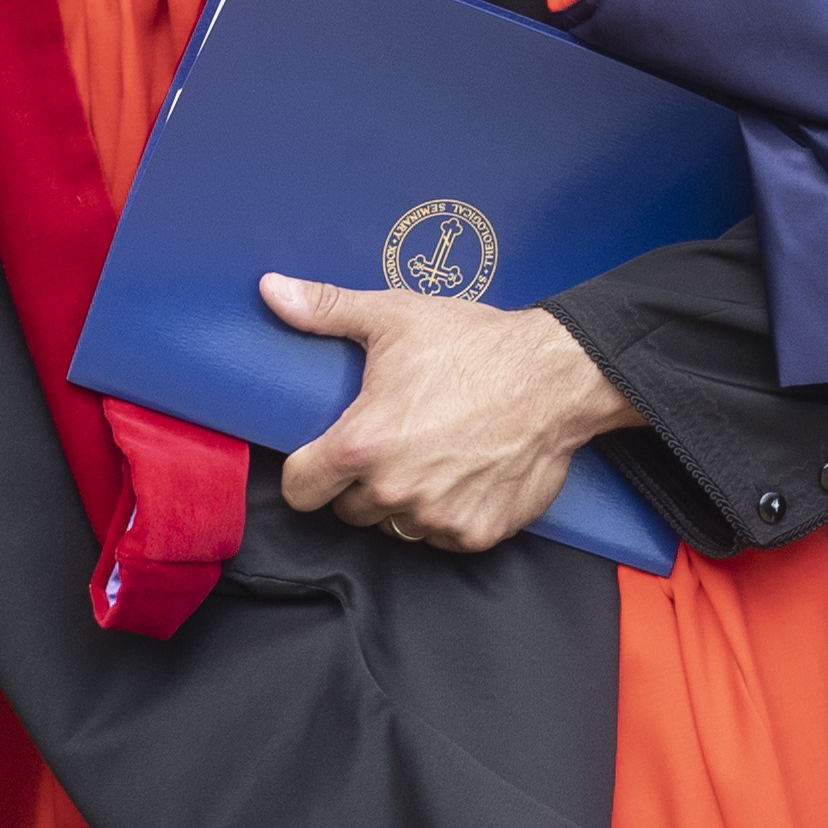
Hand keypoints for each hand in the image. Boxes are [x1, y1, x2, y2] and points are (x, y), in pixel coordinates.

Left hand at [265, 276, 638, 551]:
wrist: (556, 376)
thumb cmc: (474, 345)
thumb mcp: (394, 317)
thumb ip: (325, 309)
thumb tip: (271, 290)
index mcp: (363, 444)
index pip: (300, 490)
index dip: (305, 474)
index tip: (321, 460)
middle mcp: (395, 489)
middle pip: (348, 510)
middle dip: (359, 484)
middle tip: (388, 446)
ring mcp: (438, 517)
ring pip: (394, 526)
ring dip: (402, 502)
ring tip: (427, 457)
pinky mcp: (478, 533)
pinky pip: (443, 537)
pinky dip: (448, 515)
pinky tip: (462, 475)